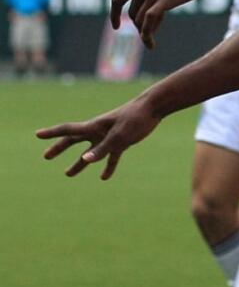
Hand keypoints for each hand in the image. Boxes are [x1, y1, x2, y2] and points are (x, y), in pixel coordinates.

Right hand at [36, 98, 160, 179]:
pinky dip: (107, 166)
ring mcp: (109, 136)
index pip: (68, 130)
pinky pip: (111, 156)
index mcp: (93, 127)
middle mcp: (98, 131)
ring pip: (91, 152)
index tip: (37, 134)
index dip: (52, 133)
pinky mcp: (122, 142)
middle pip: (74, 141)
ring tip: (68, 174)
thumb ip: (102, 149)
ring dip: (80, 163)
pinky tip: (104, 177)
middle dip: (60, 148)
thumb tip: (85, 160)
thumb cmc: (135, 119)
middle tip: (47, 156)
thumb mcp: (119, 136)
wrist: (153, 109)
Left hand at [110, 0, 214, 47]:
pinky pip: (148, 22)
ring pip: (140, 20)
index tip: (117, 27)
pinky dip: (146, 36)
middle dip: (139, 26)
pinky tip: (150, 44)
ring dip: (145, 33)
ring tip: (152, 40)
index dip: (114, 15)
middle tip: (149, 34)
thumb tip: (144, 13)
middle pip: (132, 14)